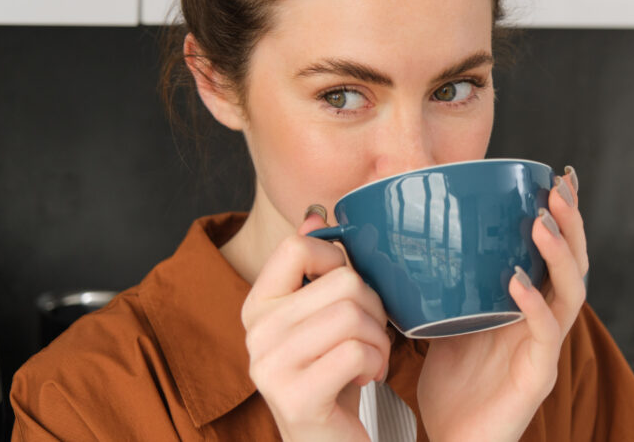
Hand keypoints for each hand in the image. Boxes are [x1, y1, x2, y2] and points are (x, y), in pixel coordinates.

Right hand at [241, 212, 391, 441]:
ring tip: (370, 358)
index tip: (348, 289)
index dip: (337, 259)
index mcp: (258, 305)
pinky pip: (357, 352)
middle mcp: (254, 333)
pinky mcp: (295, 398)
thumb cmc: (332, 374)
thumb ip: (314, 269)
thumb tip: (315, 215)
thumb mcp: (321, 317)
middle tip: (370, 335)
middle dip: (374, 308)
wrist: (328, 441)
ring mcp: (270, 366)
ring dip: (379, 340)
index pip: (296, 247)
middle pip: (342, 281)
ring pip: (353, 315)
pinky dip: (377, 364)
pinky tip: (366, 378)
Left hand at [417, 168, 587, 441]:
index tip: (556, 176)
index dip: (562, 217)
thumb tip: (396, 233)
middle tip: (557, 189)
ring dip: (559, 255)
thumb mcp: (441, 316)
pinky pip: (546, 335)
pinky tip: (518, 282)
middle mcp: (544, 322)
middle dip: (570, 224)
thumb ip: (436, 281)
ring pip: (572, 294)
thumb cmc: (448, 381)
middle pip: (574, 265)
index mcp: (528, 304)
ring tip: (542, 223)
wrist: (449, 439)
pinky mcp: (537, 377)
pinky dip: (535, 305)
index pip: (554, 253)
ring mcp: (545, 349)